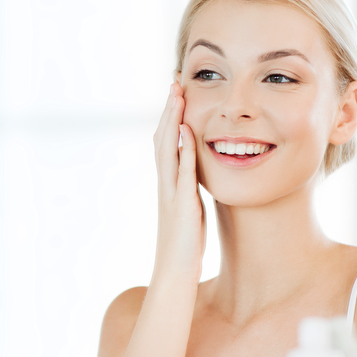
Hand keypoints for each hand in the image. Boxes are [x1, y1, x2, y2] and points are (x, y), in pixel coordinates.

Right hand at [152, 82, 205, 280]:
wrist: (174, 273)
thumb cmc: (185, 246)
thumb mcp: (189, 210)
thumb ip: (189, 190)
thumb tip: (194, 175)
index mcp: (168, 184)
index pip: (166, 143)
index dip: (170, 118)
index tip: (176, 94)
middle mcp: (165, 184)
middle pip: (162, 138)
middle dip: (168, 110)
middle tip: (174, 83)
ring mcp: (171, 193)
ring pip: (167, 149)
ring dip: (172, 121)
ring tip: (177, 96)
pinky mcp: (183, 205)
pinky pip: (182, 171)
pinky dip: (184, 150)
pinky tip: (189, 131)